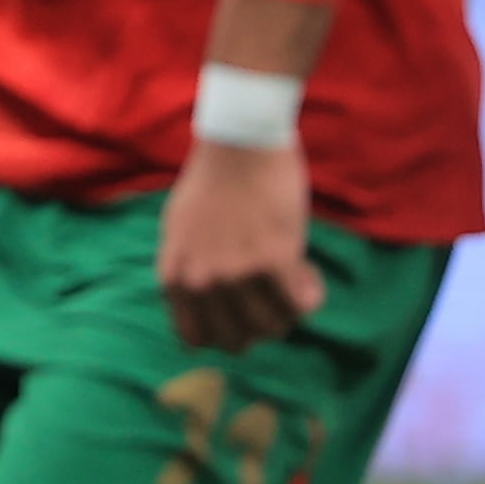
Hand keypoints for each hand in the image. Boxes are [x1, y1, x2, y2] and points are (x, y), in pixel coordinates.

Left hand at [156, 137, 324, 351]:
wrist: (239, 143)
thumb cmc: (211, 183)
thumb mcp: (179, 234)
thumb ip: (189, 273)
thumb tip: (209, 313)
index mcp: (175, 277)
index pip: (198, 339)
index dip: (224, 330)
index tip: (240, 312)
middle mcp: (202, 281)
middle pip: (239, 340)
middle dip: (259, 325)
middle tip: (271, 296)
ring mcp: (237, 273)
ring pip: (274, 327)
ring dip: (287, 309)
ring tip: (289, 276)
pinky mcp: (275, 259)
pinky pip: (302, 306)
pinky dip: (309, 295)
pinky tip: (307, 272)